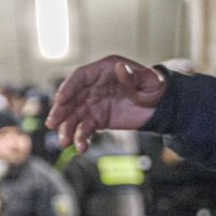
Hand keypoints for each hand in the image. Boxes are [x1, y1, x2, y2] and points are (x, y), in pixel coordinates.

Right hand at [46, 55, 166, 152]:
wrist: (162, 106)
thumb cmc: (156, 87)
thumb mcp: (150, 81)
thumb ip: (134, 76)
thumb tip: (120, 68)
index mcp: (104, 70)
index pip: (80, 76)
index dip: (68, 87)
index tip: (60, 100)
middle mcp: (94, 86)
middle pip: (71, 97)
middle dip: (61, 111)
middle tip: (53, 124)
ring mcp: (93, 103)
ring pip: (74, 115)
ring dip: (67, 128)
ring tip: (65, 142)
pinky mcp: (97, 119)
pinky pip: (85, 128)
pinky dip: (81, 138)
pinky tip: (81, 147)